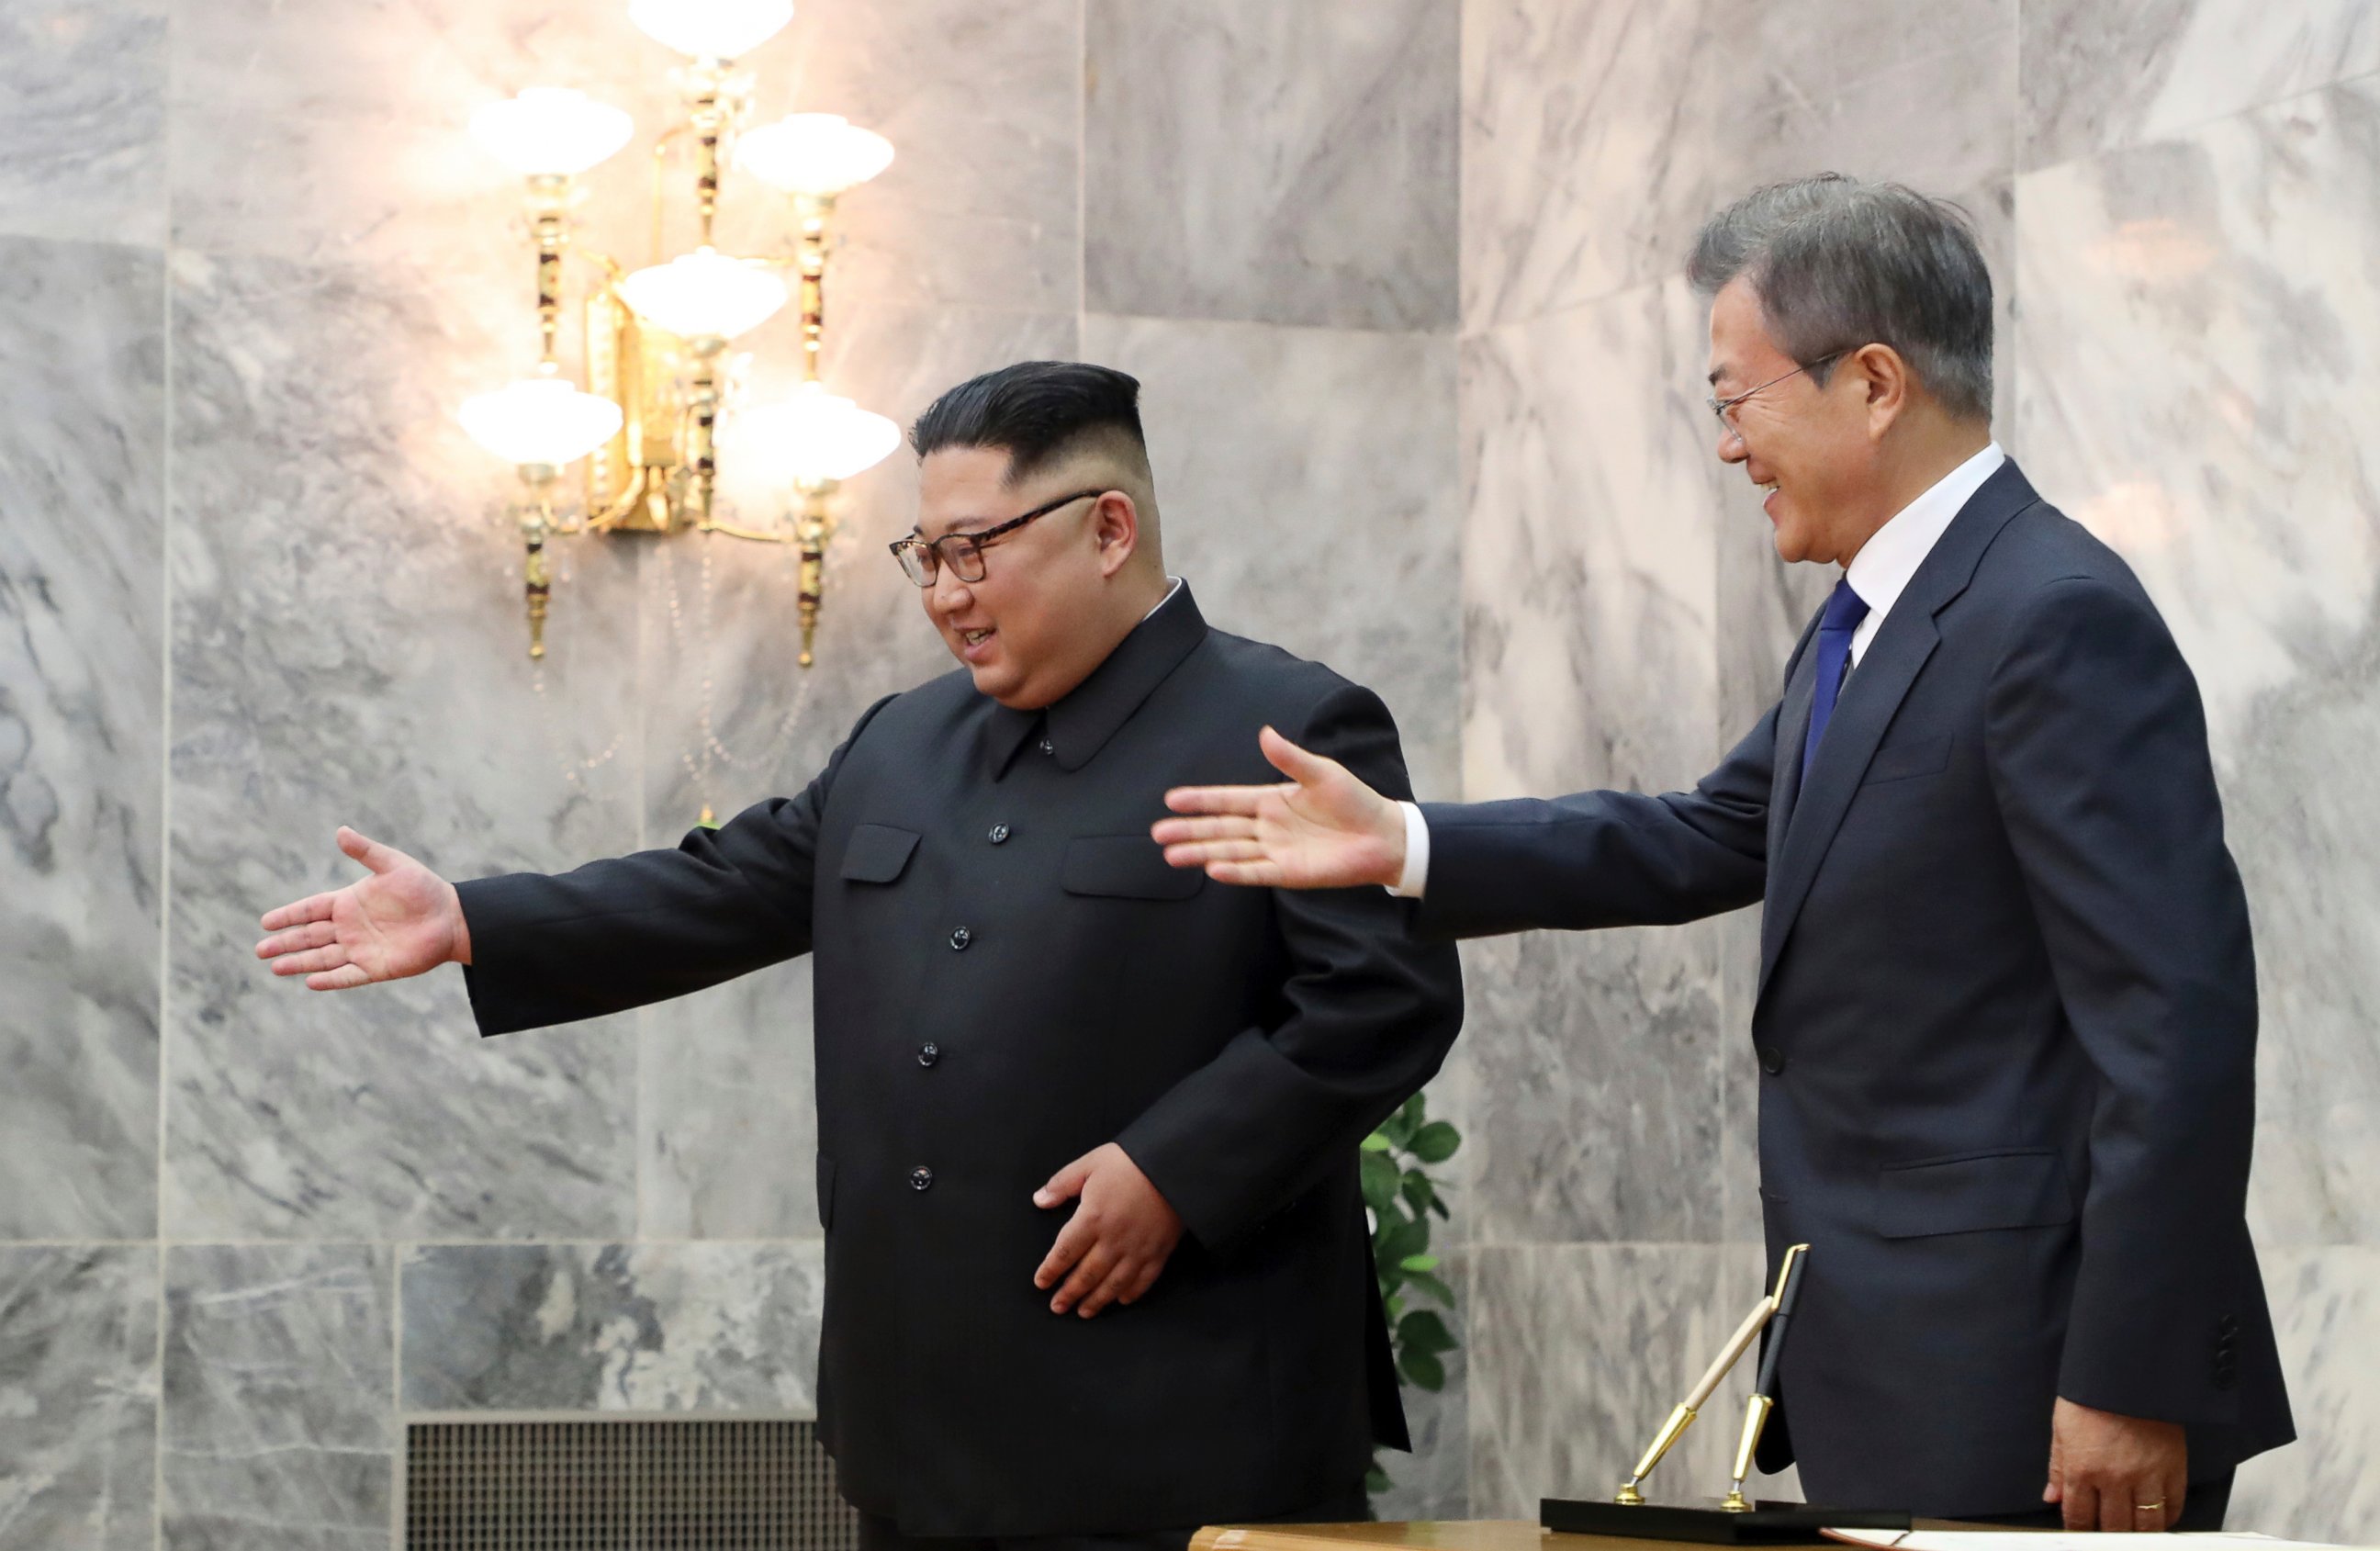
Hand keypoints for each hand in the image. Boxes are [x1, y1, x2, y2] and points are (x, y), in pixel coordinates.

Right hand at [255, 827, 470, 989]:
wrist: (452, 916)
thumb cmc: (423, 888)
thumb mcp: (393, 865)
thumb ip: (366, 851)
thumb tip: (340, 831)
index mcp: (348, 902)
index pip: (311, 909)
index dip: (288, 915)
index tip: (265, 922)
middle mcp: (349, 928)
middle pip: (310, 936)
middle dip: (285, 943)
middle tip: (260, 950)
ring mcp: (361, 949)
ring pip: (323, 957)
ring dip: (300, 962)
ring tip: (276, 967)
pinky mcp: (376, 967)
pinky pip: (348, 975)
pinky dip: (331, 979)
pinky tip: (311, 982)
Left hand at [1031, 1143, 1183, 1318]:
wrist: (1175, 1164)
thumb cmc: (1130, 1162)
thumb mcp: (1090, 1163)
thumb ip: (1062, 1184)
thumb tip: (1039, 1200)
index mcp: (1092, 1218)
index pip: (1064, 1253)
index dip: (1050, 1271)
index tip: (1041, 1282)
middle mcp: (1112, 1241)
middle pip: (1086, 1275)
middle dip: (1069, 1293)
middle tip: (1057, 1307)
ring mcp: (1137, 1249)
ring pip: (1113, 1284)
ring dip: (1096, 1301)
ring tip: (1083, 1312)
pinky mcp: (1160, 1251)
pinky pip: (1144, 1280)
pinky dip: (1131, 1293)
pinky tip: (1122, 1300)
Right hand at [1152, 725, 1405, 888]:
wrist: (1384, 835)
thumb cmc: (1355, 801)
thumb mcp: (1322, 773)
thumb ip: (1290, 758)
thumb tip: (1264, 733)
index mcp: (1272, 800)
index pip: (1227, 800)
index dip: (1200, 800)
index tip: (1171, 800)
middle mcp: (1268, 827)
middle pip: (1220, 828)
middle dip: (1189, 831)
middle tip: (1158, 834)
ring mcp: (1276, 851)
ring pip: (1230, 851)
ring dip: (1202, 852)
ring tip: (1172, 855)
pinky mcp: (1289, 873)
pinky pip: (1256, 872)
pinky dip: (1235, 871)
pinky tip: (1213, 869)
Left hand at [2044, 1396, 2187, 1530]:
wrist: (2128, 1372)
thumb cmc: (2093, 1394)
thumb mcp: (2062, 1427)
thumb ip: (2058, 1466)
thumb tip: (2052, 1495)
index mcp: (2082, 1468)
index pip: (2079, 1516)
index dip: (2079, 1531)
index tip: (2080, 1534)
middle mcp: (2114, 1478)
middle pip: (2113, 1527)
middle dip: (2108, 1535)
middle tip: (2107, 1534)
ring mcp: (2146, 1476)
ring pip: (2145, 1526)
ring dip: (2137, 1534)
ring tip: (2131, 1532)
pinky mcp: (2173, 1469)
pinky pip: (2173, 1507)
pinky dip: (2166, 1519)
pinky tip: (2158, 1519)